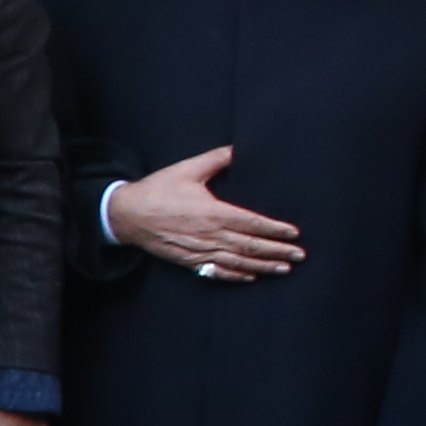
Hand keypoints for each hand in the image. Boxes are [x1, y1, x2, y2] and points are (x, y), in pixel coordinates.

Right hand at [112, 145, 304, 279]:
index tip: (294, 233)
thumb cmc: (157, 190)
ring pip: (237, 261)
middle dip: (277, 251)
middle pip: (250, 246)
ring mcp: (199, 251)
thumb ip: (217, 158)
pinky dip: (235, 275)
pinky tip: (251, 276)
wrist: (125, 214)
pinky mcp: (188, 260)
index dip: (275, 229)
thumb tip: (240, 149)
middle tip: (300, 255)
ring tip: (284, 268)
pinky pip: (216, 271)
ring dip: (263, 266)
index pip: (252, 223)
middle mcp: (209, 235)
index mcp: (213, 213)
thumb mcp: (187, 169)